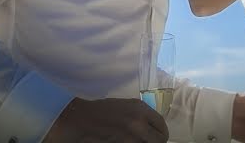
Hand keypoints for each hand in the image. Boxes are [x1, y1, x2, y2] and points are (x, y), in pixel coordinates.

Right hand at [42, 97, 168, 142]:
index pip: (162, 126)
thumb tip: (154, 127)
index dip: (162, 133)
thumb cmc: (104, 110)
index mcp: (141, 109)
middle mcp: (138, 123)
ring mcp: (130, 137)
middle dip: (156, 142)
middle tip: (150, 142)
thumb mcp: (128, 106)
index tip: (158, 136)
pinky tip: (128, 141)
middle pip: (159, 140)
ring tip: (137, 140)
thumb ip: (142, 115)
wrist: (82, 119)